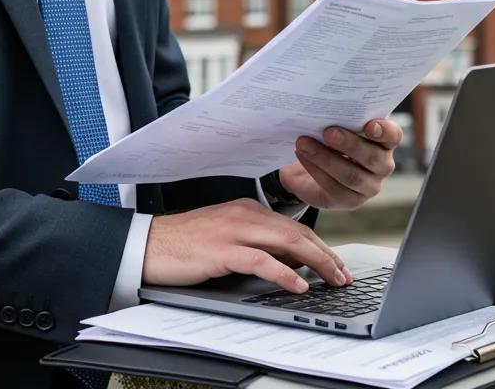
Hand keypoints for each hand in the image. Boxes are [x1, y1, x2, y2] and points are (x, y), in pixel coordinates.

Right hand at [143, 198, 351, 293]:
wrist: (150, 244)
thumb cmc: (186, 243)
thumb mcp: (228, 237)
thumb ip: (258, 243)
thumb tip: (290, 260)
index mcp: (247, 210)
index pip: (293, 226)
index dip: (320, 245)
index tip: (337, 263)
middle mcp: (244, 215)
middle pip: (296, 233)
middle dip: (325, 254)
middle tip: (343, 274)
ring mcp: (234, 231)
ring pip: (286, 242)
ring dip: (315, 262)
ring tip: (332, 278)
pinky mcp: (222, 250)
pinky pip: (261, 260)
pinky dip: (284, 272)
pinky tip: (298, 284)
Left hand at [278, 118, 401, 210]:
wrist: (314, 168)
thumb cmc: (331, 139)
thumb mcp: (337, 124)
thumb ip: (338, 116)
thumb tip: (320, 102)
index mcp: (384, 142)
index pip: (393, 135)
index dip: (384, 130)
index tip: (369, 125)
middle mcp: (382, 165)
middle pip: (372, 157)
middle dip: (349, 144)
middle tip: (327, 132)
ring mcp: (368, 186)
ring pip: (351, 175)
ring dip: (325, 158)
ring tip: (304, 143)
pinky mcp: (350, 200)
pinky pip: (334, 187)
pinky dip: (315, 169)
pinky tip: (302, 156)